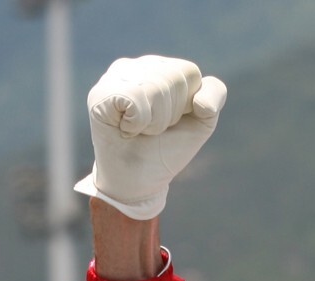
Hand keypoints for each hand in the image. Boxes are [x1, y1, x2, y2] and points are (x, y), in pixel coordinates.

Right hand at [75, 56, 226, 220]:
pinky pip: (133, 98)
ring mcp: (117, 76)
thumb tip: (199, 101)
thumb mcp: (201, 124)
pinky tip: (125, 129)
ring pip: (154, 87)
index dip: (187, 106)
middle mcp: (140, 66)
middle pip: (173, 78)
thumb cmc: (166, 149)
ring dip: (153, 122)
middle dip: (170, 115)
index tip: (172, 122)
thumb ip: (214, 98)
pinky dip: (136, 123)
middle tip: (153, 129)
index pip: (189, 72)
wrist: (139, 180)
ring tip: (140, 130)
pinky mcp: (100, 93)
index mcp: (165, 68)